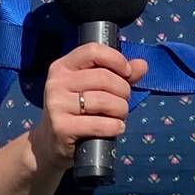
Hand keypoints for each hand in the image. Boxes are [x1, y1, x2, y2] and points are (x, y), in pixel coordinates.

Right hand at [29, 42, 148, 164]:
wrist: (52, 143)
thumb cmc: (77, 112)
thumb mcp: (93, 89)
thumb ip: (118, 76)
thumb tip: (142, 65)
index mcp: (62, 67)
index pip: (93, 51)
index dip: (116, 60)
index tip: (127, 72)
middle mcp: (56, 83)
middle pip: (103, 78)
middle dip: (123, 91)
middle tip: (123, 102)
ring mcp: (56, 105)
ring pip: (104, 101)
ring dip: (121, 110)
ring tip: (119, 116)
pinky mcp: (61, 127)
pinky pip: (100, 123)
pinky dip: (115, 126)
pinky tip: (116, 128)